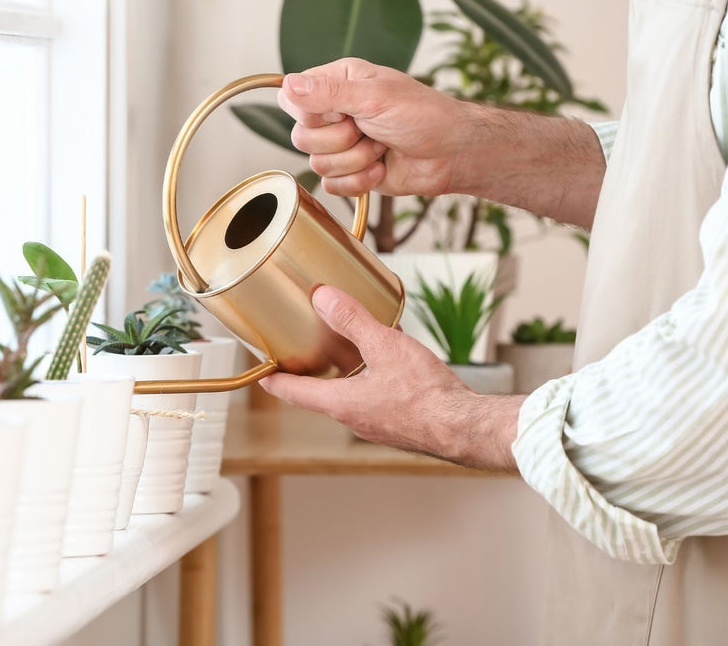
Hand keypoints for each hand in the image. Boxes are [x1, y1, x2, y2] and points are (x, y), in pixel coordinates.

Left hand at [259, 285, 520, 471]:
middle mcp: (355, 419)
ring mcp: (378, 424)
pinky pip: (375, 400)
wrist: (466, 428)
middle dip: (310, 375)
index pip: (294, 393)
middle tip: (302, 356)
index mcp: (341, 404)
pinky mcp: (400, 424)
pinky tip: (390, 364)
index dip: (275, 381)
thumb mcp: (385, 348)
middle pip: (319, 396)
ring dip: (343, 378)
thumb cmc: (427, 396)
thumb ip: (353, 321)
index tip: (262, 374)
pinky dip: (371, 382)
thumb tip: (323, 299)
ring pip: (349, 398)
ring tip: (347, 352)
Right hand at [277, 58, 472, 197]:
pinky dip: (360, 181)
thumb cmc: (424, 115)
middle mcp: (335, 113)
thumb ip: (329, 93)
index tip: (342, 112)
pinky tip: (381, 167)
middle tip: (370, 130)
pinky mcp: (351, 172)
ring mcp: (342, 144)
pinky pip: (332, 186)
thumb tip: (288, 84)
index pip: (292, 99)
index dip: (311, 114)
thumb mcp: (375, 97)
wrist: (452, 154)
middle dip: (341, 141)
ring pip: (318, 164)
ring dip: (356, 160)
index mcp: (338, 83)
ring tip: (382, 148)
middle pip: (301, 138)